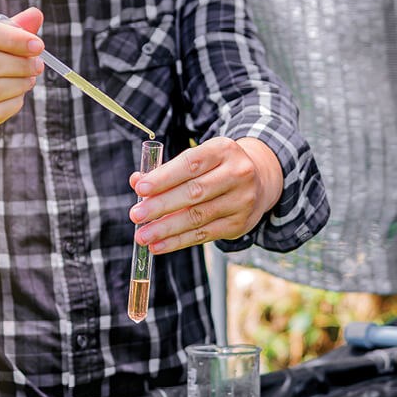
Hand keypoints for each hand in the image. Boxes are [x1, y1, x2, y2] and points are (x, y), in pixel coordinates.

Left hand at [128, 137, 282, 253]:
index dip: (164, 177)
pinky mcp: (239, 224)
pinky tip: (159, 245)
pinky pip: (203, 235)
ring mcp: (241, 201)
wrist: (260, 179)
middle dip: (161, 206)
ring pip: (198, 217)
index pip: (190, 164)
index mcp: (223, 150)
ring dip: (166, 228)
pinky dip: (178, 241)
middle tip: (136, 215)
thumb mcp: (198, 159)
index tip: (140, 189)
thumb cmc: (217, 167)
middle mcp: (237, 174)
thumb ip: (167, 170)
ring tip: (143, 236)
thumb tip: (136, 182)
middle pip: (194, 192)